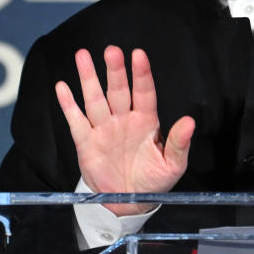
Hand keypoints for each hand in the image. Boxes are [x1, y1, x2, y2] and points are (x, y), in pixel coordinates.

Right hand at [55, 46, 194, 215]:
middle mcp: (124, 119)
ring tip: (83, 56)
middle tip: (112, 50)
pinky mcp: (86, 142)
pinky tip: (63, 87)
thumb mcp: (172, 165)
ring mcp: (104, 129)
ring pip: (95, 99)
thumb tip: (190, 122)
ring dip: (89, 78)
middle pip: (118, 90)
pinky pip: (76, 121)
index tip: (139, 54)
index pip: (144, 92)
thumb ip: (178, 143)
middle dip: (115, 71)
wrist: (130, 202)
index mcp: (146, 121)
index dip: (141, 74)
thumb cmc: (154, 180)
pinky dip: (68, 105)